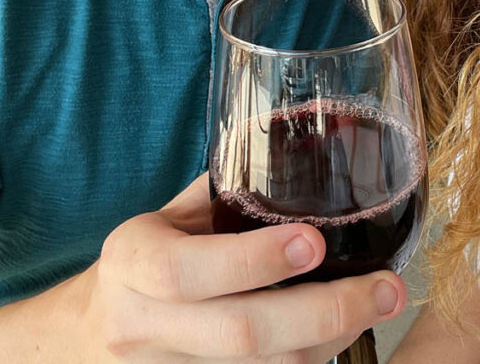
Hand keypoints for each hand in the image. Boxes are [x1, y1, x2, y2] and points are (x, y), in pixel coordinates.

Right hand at [83, 174, 406, 360]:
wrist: (93, 333)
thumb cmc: (151, 253)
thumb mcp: (172, 213)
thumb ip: (229, 189)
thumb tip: (308, 138)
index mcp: (134, 260)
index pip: (186, 271)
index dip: (253, 261)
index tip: (313, 241)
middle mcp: (145, 323)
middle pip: (240, 334)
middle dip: (324, 311)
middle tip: (386, 287)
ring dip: (333, 339)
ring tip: (383, 301)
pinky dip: (313, 358)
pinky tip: (349, 329)